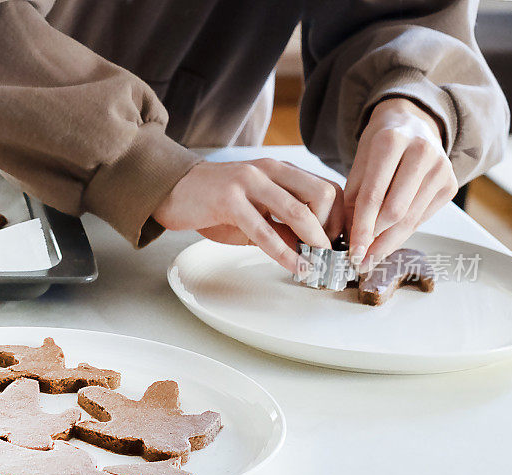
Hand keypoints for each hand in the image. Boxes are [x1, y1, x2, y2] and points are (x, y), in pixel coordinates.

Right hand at [153, 159, 343, 272]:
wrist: (172, 190)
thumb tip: (310, 252)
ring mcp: (249, 182)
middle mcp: (269, 170)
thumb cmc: (214, 203)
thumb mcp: (255, 211)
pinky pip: (265, 230)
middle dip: (331, 230)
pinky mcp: (229, 200)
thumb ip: (282, 226)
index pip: (327, 188)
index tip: (338, 244)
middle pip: (322, 195)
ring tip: (318, 266)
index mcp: (280, 170)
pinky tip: (294, 268)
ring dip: (314, 243)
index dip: (339, 219)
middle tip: (329, 256)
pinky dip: (284, 253)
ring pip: (298, 211)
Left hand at [346, 98, 457, 271]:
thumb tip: (349, 238)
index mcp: (390, 142)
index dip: (361, 228)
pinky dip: (403, 232)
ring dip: (389, 242)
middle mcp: (420, 152)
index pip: (372, 196)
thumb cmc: (381, 146)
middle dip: (375, 240)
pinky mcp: (451, 183)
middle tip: (360, 258)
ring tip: (371, 256)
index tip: (352, 251)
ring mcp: (440, 168)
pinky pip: (423, 218)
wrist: (412, 124)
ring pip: (411, 219)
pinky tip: (388, 240)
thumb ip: (352, 198)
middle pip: (395, 211)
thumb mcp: (359, 162)